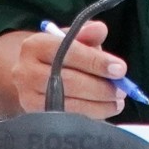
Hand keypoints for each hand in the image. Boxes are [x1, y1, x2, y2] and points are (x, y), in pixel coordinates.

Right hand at [3, 21, 125, 119]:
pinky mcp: (35, 115)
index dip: (96, 61)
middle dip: (101, 87)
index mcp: (35, 45)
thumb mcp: (69, 40)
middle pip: (69, 81)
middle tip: (122, 90)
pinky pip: (68, 118)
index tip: (120, 69)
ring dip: (100, 105)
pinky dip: (90, 115)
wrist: (29, 76)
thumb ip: (87, 34)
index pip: (68, 52)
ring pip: (70, 104)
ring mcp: (28, 96)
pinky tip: (104, 110)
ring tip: (118, 102)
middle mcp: (26, 70)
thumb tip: (100, 29)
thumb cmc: (56, 55)